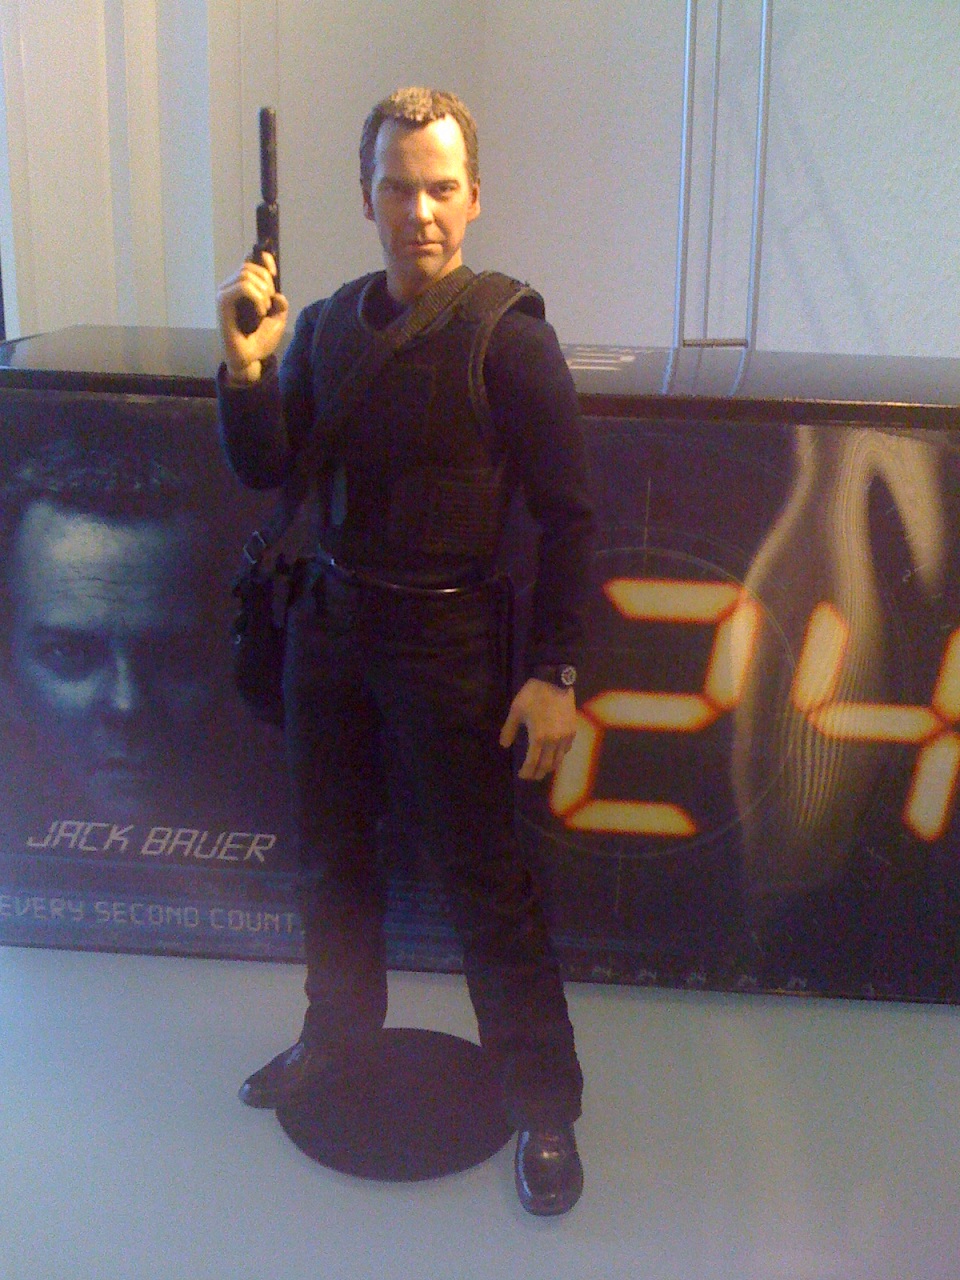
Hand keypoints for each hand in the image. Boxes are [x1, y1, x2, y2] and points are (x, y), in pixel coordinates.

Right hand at [215, 251, 288, 382]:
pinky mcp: (222, 302)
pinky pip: (242, 287)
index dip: (264, 259)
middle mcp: (231, 287)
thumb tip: (279, 295)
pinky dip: (257, 298)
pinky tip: (260, 313)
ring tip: (265, 310)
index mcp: (242, 287)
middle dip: (267, 282)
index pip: (249, 260)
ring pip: (246, 274)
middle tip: (271, 304)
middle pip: (250, 266)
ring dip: (263, 291)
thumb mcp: (277, 320)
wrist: (249, 359)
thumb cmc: (260, 341)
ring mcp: (225, 293)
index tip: (275, 274)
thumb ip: (280, 304)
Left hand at [499, 678, 576, 780]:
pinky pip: (566, 749)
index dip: (526, 772)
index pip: (532, 763)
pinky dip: (559, 755)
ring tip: (542, 768)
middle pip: (547, 766)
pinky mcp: (573, 730)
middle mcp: (554, 741)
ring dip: (549, 767)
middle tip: (531, 775)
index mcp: (538, 738)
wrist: (554, 680)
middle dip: (538, 773)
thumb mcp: (516, 711)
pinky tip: (554, 754)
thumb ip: (509, 729)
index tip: (521, 775)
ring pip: (559, 760)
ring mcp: (565, 736)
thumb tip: (504, 745)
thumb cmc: (532, 695)